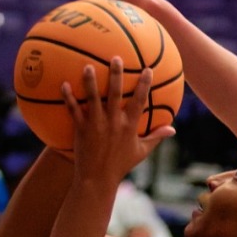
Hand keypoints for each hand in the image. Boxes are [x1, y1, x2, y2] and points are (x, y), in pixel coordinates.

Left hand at [62, 59, 175, 189]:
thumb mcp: (142, 151)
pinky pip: (73, 110)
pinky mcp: (81, 129)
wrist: (98, 178)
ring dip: (90, 82)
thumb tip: (173, 129)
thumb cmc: (121, 164)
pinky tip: (64, 84)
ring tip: (88, 66)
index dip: (144, 85)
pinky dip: (68, 98)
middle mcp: (113, 123)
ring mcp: (96, 125)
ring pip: (93, 99)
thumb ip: (156, 137)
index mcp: (129, 126)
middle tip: (116, 58)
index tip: (147, 69)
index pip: (139, 102)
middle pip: (115, 94)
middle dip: (116, 75)